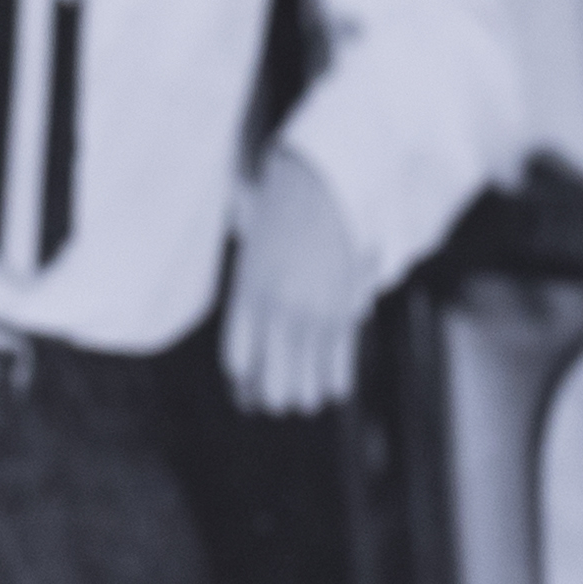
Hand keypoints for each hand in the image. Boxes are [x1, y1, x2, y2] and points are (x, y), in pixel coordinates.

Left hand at [223, 148, 369, 416]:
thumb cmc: (279, 225)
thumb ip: (252, 311)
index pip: (237, 363)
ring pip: (306, 385)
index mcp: (247, 297)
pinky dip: (333, 383)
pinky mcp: (345, 311)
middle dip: (273, 398)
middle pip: (271, 386)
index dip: (243, 385)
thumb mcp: (252, 265)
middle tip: (276, 396)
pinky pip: (339, 367)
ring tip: (304, 393)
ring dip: (304, 396)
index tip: (248, 391)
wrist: (320, 184)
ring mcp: (313, 313)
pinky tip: (330, 386)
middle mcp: (278, 311)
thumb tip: (252, 368)